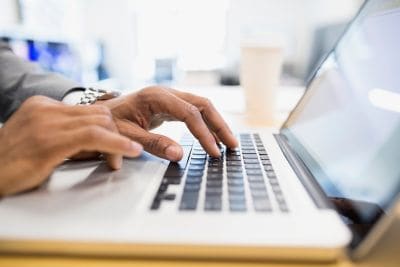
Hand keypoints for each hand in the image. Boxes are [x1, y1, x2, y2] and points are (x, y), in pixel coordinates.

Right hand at [0, 96, 141, 195]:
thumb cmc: (13, 164)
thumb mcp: (42, 141)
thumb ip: (66, 135)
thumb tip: (99, 144)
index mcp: (43, 106)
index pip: (89, 110)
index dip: (108, 128)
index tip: (115, 144)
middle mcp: (46, 109)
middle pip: (99, 113)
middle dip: (115, 134)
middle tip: (120, 155)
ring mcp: (47, 122)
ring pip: (101, 122)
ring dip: (118, 142)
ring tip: (119, 161)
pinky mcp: (51, 141)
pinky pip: (95, 136)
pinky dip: (117, 144)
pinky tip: (130, 151)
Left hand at [98, 86, 237, 160]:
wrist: (98, 114)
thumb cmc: (109, 123)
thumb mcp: (128, 135)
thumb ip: (153, 144)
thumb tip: (180, 155)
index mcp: (156, 97)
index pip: (189, 113)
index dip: (203, 134)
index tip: (213, 152)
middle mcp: (166, 93)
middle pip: (202, 104)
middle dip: (219, 125)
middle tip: (232, 145)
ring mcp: (169, 97)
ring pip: (201, 106)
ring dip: (216, 124)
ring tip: (228, 142)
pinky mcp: (169, 105)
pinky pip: (193, 112)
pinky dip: (206, 124)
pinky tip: (212, 137)